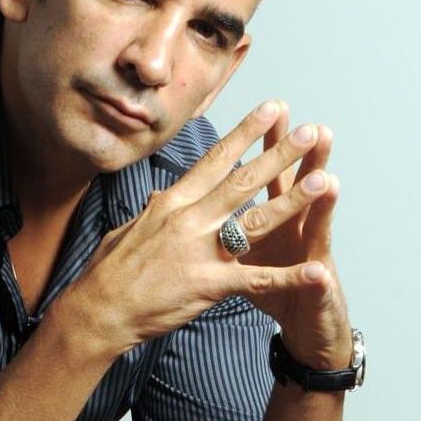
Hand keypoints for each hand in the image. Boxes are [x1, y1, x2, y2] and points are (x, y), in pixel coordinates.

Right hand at [63, 100, 332, 356]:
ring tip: (324, 180)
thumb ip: (153, 211)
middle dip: (280, 154)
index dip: (246, 132)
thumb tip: (161, 197)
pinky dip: (290, 278)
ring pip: (256, 221)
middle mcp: (189, 219)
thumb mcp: (130, 228)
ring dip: (293, 200)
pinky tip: (317, 272)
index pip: (216, 160)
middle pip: (243, 180)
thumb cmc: (108, 272)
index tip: (269, 109)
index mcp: (173, 202)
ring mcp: (200, 251)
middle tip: (310, 131)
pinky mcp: (208, 285)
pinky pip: (257, 279)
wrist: (96, 310)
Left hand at [237, 105, 351, 369]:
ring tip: (330, 180)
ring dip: (322, 207)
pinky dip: (314, 280)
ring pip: (317, 229)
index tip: (267, 110)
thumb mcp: (247, 253)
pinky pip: (313, 288)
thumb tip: (193, 200)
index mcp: (272, 220)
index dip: (266, 145)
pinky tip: (321, 271)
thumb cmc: (277, 291)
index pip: (267, 175)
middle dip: (301, 160)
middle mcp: (297, 232)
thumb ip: (226, 226)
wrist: (308, 331)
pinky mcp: (317, 294)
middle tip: (311, 128)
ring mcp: (311, 260)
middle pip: (297, 190)